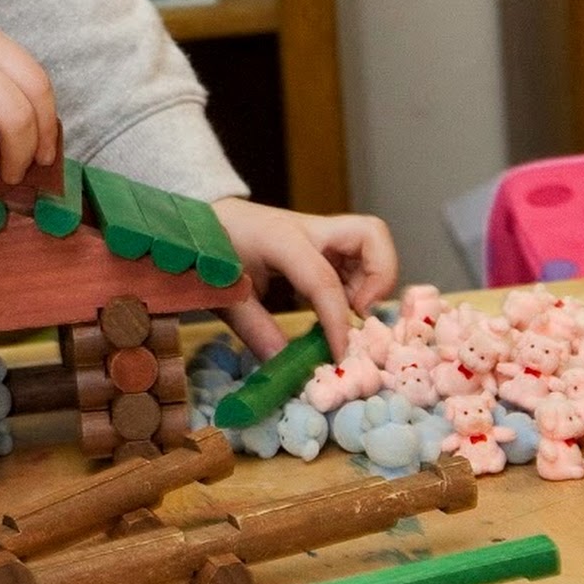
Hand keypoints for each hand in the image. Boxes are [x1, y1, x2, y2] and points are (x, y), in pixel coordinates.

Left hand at [210, 198, 398, 361]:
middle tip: (359, 312)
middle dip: (381, 276)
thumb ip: (255, 329)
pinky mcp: (323, 243)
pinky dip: (359, 284)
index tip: (342, 355)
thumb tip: (284, 365)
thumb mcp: (225, 294)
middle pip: (371, 233)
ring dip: (371, 282)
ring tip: (345, 312)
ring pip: (371, 244)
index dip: (337, 321)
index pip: (323, 280)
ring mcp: (319, 233)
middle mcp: (308, 229)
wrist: (203, 218)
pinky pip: (358, 258)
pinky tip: (334, 306)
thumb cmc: (210, 251)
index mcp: (280, 239)